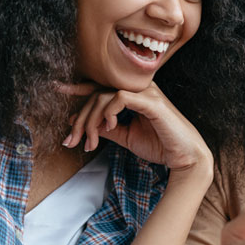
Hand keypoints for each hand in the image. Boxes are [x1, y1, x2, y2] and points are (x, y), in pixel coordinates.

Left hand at [55, 81, 211, 171]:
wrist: (185, 157)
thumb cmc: (161, 145)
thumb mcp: (127, 137)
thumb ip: (108, 129)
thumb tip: (83, 124)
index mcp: (134, 95)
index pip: (102, 86)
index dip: (79, 87)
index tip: (58, 89)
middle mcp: (139, 89)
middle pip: (97, 92)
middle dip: (80, 117)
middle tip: (71, 139)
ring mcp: (146, 93)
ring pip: (104, 95)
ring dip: (91, 120)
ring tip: (90, 142)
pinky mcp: (151, 102)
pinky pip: (119, 97)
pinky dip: (108, 112)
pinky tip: (109, 127)